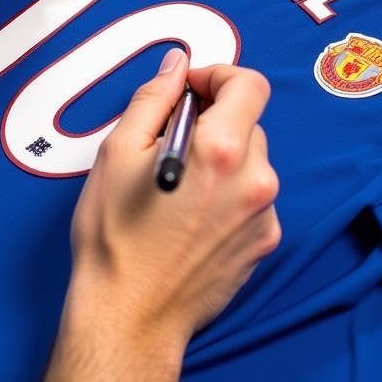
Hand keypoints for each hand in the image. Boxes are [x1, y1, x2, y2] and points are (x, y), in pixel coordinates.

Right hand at [68, 49, 280, 351]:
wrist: (130, 316)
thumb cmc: (115, 237)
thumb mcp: (118, 152)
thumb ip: (154, 98)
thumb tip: (178, 66)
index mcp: (221, 150)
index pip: (249, 84)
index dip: (218, 76)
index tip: (189, 90)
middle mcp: (256, 180)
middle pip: (248, 122)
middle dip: (212, 121)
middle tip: (168, 143)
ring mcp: (265, 215)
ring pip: (251, 161)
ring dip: (221, 159)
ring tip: (177, 189)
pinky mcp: (265, 243)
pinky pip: (253, 197)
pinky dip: (228, 193)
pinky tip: (191, 216)